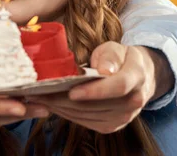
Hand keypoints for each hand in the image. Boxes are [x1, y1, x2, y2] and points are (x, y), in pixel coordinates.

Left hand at [26, 42, 162, 133]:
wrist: (137, 77)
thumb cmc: (120, 59)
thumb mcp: (116, 49)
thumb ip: (110, 57)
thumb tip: (104, 70)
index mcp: (136, 77)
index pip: (117, 87)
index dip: (94, 91)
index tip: (71, 91)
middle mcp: (133, 102)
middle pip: (96, 105)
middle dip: (65, 100)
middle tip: (39, 92)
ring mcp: (123, 117)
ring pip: (87, 116)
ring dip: (61, 108)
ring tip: (39, 98)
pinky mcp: (111, 126)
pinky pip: (86, 122)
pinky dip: (66, 114)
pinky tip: (51, 105)